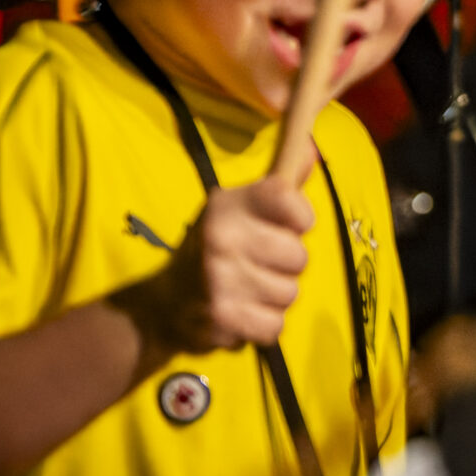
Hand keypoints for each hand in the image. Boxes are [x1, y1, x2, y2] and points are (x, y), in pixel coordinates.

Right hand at [121, 173, 312, 357]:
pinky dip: (263, 324)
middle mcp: (223, 237)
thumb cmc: (215, 248)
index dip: (299, 219)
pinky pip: (275, 325)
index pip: (290, 201)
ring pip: (290, 293)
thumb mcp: (241, 209)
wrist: (163, 302)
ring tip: (249, 289)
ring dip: (274, 297)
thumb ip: (281, 186)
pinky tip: (243, 313)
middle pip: (299, 257)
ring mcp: (220, 278)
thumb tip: (312, 151)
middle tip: (260, 264)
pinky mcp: (222, 317)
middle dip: (286, 266)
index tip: (287, 226)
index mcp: (228, 205)